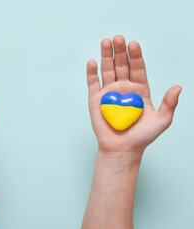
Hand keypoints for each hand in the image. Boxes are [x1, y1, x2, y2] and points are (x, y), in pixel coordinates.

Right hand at [86, 35, 181, 155]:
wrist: (123, 149)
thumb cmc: (143, 136)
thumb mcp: (162, 120)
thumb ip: (170, 103)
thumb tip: (178, 87)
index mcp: (140, 89)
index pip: (138, 68)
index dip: (136, 56)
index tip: (134, 45)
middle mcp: (124, 88)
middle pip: (121, 65)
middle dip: (120, 51)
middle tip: (118, 38)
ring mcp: (109, 92)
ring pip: (107, 70)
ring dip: (106, 56)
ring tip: (106, 42)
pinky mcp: (95, 99)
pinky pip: (92, 83)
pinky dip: (91, 72)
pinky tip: (93, 62)